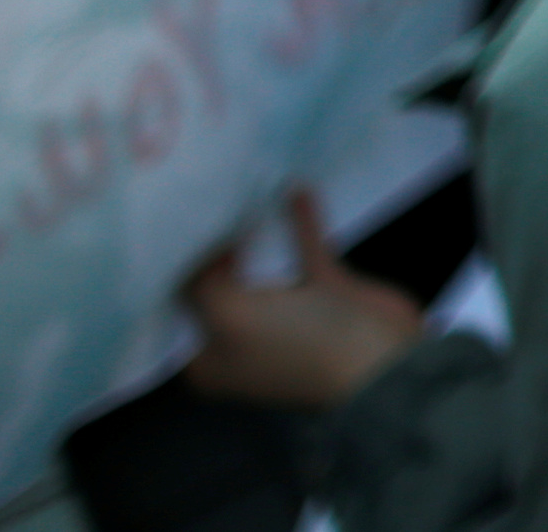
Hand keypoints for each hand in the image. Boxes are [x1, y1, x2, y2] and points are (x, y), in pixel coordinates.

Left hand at [182, 190, 425, 411]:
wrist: (377, 359)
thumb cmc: (293, 344)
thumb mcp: (227, 315)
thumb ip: (203, 276)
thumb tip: (209, 242)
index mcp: (209, 358)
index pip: (178, 304)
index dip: (173, 265)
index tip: (170, 222)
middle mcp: (240, 336)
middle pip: (218, 280)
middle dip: (211, 242)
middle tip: (200, 195)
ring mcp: (284, 313)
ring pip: (259, 263)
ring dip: (254, 230)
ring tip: (241, 188)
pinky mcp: (324, 290)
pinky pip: (303, 248)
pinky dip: (300, 221)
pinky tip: (296, 189)